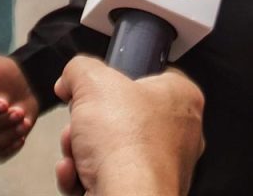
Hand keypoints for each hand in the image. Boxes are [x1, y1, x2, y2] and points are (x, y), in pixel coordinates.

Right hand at [53, 56, 202, 195]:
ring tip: (75, 150)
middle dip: (88, 123)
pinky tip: (74, 172)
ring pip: (108, 150)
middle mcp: (179, 134)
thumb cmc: (128, 145)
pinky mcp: (141, 193)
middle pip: (120, 117)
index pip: (149, 77)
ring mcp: (160, 168)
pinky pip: (104, 177)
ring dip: (80, 149)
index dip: (116, 78)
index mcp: (181, 98)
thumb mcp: (92, 81)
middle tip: (80, 122)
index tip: (95, 84)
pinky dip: (82, 175)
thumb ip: (79, 69)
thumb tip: (71, 77)